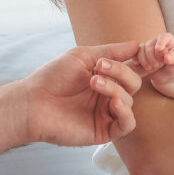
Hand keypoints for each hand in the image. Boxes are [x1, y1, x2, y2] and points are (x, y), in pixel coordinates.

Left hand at [23, 40, 141, 145]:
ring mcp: (106, 113)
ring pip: (129, 101)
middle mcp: (108, 95)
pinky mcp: (104, 131)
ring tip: (93, 82)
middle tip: (100, 67)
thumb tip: (137, 44)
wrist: (33, 102)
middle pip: (133, 83)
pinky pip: (127, 125)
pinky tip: (113, 103)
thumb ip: (111, 51)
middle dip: (121, 71)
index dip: (139, 61)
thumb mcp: (83, 56)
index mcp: (106, 77)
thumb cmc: (53, 77)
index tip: (140, 51)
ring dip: (115, 88)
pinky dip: (125, 113)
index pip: (131, 68)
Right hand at [129, 32, 173, 85]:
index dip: (160, 43)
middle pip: (150, 45)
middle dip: (153, 57)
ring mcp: (147, 48)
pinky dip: (136, 60)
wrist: (169, 75)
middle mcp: (156, 41)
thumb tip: (166, 58)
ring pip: (141, 50)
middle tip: (158, 66)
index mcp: (168, 39)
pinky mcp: (141, 56)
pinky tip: (138, 65)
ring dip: (145, 61)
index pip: (163, 37)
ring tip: (152, 69)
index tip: (159, 50)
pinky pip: (135, 55)